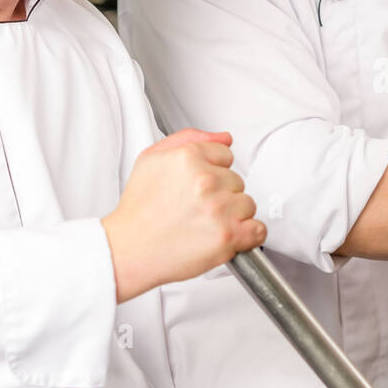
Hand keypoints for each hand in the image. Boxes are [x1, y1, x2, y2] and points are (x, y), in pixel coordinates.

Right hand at [102, 129, 265, 301]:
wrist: (129, 249)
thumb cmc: (139, 209)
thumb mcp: (152, 159)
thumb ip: (189, 139)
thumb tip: (225, 138)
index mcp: (188, 157)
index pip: (226, 155)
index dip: (212, 172)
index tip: (197, 187)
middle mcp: (206, 180)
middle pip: (237, 181)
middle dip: (221, 194)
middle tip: (195, 209)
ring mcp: (219, 209)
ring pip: (248, 205)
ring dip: (233, 215)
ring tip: (204, 224)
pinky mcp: (228, 236)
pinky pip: (258, 230)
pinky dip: (247, 236)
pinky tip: (225, 236)